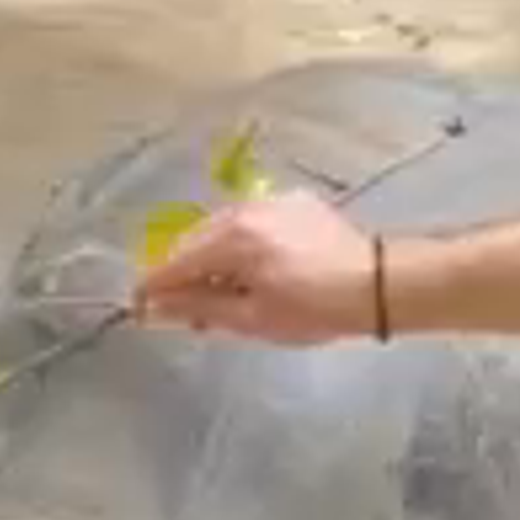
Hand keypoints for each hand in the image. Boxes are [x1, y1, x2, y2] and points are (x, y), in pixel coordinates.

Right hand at [134, 184, 378, 344]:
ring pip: (222, 229)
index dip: (154, 288)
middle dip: (185, 274)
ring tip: (228, 293)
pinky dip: (243, 244)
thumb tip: (158, 307)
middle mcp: (245, 209)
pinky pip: (252, 222)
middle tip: (191, 310)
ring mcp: (272, 201)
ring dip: (214, 258)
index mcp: (231, 238)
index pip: (174, 262)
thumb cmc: (315, 308)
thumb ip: (199, 308)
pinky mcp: (295, 202)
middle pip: (194, 241)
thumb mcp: (252, 318)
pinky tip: (260, 270)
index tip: (141, 308)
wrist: (378, 284)